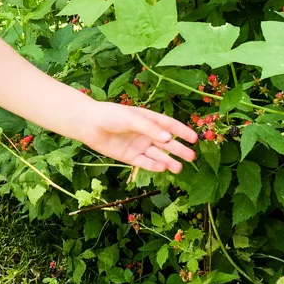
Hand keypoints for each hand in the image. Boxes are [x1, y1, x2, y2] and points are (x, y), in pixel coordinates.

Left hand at [78, 100, 197, 173]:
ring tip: (179, 168)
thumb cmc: (110, 115)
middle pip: (166, 143)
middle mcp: (146, 133)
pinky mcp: (130, 156)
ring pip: (157, 155)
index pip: (169, 126)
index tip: (194, 139)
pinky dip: (153, 165)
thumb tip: (169, 139)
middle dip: (179, 150)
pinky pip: (144, 162)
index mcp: (148, 119)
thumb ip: (150, 129)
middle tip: (192, 157)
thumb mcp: (131, 118)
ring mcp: (138, 145)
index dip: (182, 132)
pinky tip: (162, 168)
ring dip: (168, 161)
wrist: (88, 124)